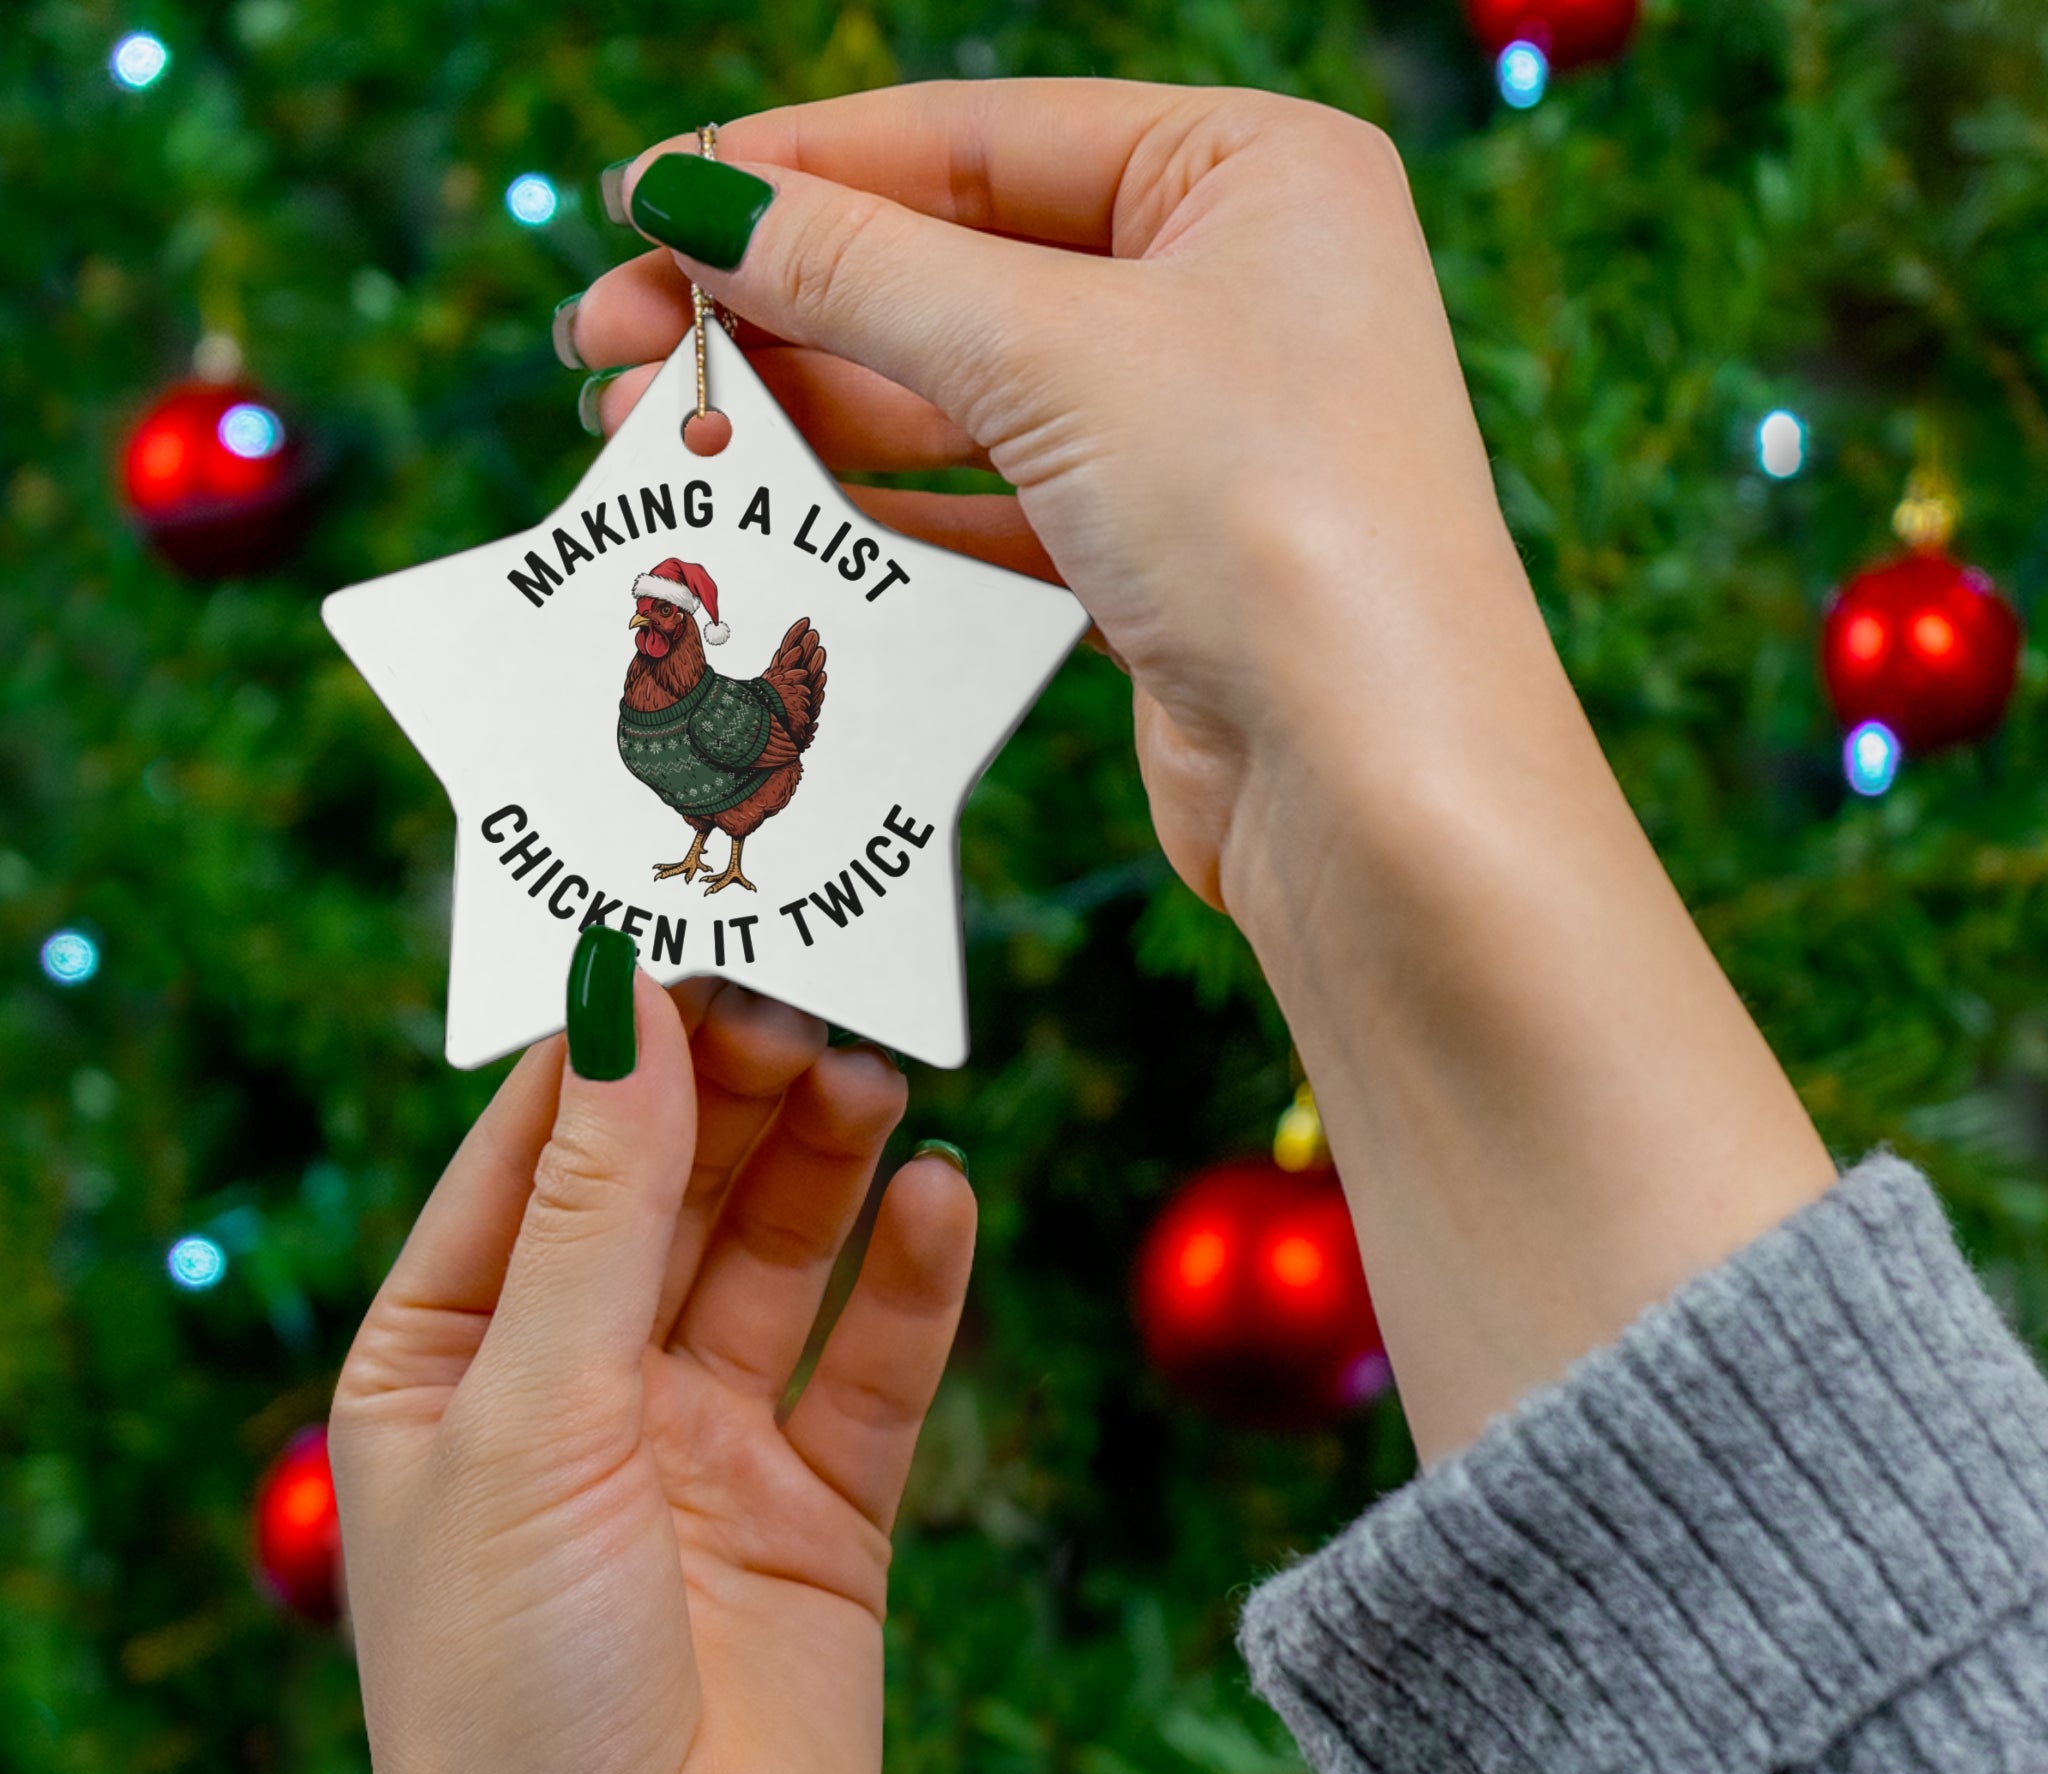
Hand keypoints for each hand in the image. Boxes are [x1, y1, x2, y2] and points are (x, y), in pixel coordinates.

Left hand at [330, 974, 973, 1773]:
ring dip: (825, 1162)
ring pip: (777, 1256)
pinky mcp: (821, 1513)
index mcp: (451, 1360)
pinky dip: (912, 1280)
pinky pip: (874, 1366)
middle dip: (733, 1091)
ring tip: (875, 1073)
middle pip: (669, 1189)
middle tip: (809, 997)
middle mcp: (578, 1389)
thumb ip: (593, 1209)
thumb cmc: (513, 1698)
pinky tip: (943, 1199)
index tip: (687, 937)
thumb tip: (620, 1005)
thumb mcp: (530, 1417)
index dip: (611, 1044)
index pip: (534, 1153)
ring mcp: (705, 1449)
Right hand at [569, 79, 1522, 912]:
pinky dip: (882, 510)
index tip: (645, 202)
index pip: (976, 138)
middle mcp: (1233, 288)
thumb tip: (693, 200)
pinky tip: (776, 513)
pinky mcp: (1162, 560)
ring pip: (962, 395)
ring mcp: (1198, 431)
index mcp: (1250, 172)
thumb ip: (863, 270)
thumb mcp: (1053, 353)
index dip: (797, 169)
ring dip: (809, 413)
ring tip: (658, 434)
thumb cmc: (1272, 521)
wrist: (1378, 787)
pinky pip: (992, 506)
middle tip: (610, 341)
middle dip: (780, 304)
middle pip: (955, 266)